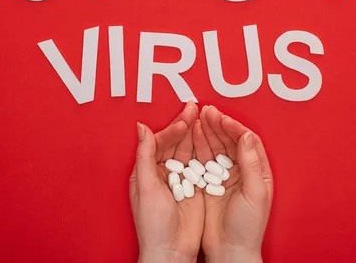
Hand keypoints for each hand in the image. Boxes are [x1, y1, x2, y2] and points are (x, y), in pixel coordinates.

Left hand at [129, 101, 202, 262]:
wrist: (171, 250)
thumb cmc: (153, 222)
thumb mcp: (145, 187)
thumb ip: (144, 155)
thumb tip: (141, 127)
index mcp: (147, 170)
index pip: (160, 142)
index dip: (173, 129)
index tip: (185, 119)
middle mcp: (163, 172)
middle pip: (176, 142)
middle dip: (186, 125)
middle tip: (197, 107)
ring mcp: (180, 179)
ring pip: (189, 150)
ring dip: (197, 134)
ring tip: (207, 117)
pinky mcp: (194, 187)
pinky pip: (200, 164)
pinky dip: (206, 150)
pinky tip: (213, 138)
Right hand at [194, 105, 273, 262]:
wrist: (230, 251)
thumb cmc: (248, 227)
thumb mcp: (254, 193)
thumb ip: (251, 164)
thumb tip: (247, 136)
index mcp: (258, 171)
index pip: (246, 141)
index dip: (234, 127)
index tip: (221, 118)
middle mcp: (241, 171)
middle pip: (229, 140)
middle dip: (217, 125)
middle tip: (205, 112)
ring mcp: (224, 176)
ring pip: (215, 147)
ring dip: (206, 132)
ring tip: (197, 118)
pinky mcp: (209, 183)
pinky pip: (203, 160)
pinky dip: (197, 146)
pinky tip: (191, 136)